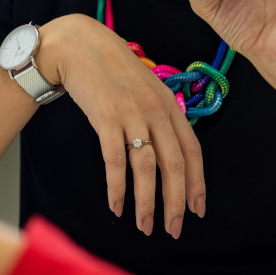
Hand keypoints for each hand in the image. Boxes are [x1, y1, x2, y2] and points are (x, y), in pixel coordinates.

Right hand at [40, 14, 204, 237]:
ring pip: (146, 167)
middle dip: (175, 202)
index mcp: (168, 103)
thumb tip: (165, 149)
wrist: (77, 45)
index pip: (192, 150)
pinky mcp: (105, 118)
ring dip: (146, 202)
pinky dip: (117, 187)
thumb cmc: (109, 68)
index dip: (197, 183)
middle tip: (173, 229)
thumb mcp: (143, 87)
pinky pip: (114, 161)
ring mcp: (131, 113)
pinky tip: (117, 205)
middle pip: (173, 164)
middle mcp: (154, 109)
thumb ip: (157, 114)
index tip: (198, 209)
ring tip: (144, 225)